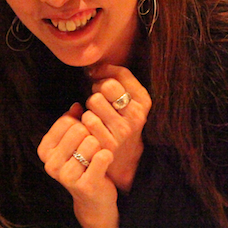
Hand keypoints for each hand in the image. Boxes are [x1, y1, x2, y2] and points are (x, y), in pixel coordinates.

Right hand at [38, 106, 124, 227]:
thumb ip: (72, 122)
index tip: (82, 137)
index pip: (66, 121)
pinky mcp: (85, 185)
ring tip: (96, 158)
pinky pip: (102, 156)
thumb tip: (76, 105)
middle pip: (79, 129)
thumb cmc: (83, 165)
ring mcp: (66, 176)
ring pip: (92, 141)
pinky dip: (107, 156)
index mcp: (44, 151)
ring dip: (99, 147)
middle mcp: (50, 164)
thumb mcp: (73, 143)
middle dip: (90, 135)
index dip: (81, 124)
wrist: (94, 199)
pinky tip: (105, 163)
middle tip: (91, 149)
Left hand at [84, 64, 150, 192]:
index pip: (121, 74)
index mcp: (143, 101)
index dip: (105, 73)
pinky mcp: (108, 143)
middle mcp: (136, 115)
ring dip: (90, 107)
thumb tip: (92, 68)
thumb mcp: (129, 100)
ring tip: (96, 115)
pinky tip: (91, 128)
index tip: (99, 80)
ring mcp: (123, 130)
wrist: (124, 159)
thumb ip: (116, 78)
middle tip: (99, 100)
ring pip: (94, 101)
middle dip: (97, 90)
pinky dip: (84, 121)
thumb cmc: (121, 121)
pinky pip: (87, 119)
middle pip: (106, 85)